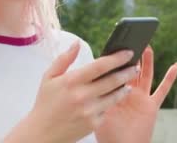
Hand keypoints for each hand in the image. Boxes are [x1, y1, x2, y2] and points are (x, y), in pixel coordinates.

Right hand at [5, 42, 138, 142]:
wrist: (42, 133)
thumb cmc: (45, 103)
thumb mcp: (49, 77)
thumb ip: (64, 59)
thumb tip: (76, 43)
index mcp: (71, 81)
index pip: (100, 66)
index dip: (116, 58)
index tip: (127, 53)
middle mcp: (82, 96)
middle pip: (112, 80)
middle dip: (127, 72)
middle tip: (134, 66)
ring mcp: (89, 111)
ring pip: (114, 96)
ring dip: (124, 88)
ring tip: (128, 82)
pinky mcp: (93, 124)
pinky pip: (107, 110)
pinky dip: (110, 103)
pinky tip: (112, 98)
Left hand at [95, 46, 176, 142]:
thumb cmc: (107, 134)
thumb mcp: (98, 111)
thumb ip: (99, 94)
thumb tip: (92, 78)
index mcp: (114, 92)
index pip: (114, 70)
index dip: (114, 58)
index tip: (114, 42)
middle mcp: (128, 92)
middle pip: (130, 69)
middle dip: (131, 55)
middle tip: (132, 38)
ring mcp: (141, 98)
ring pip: (145, 74)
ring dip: (147, 61)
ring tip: (147, 46)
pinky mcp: (151, 105)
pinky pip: (162, 90)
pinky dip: (169, 78)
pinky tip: (175, 66)